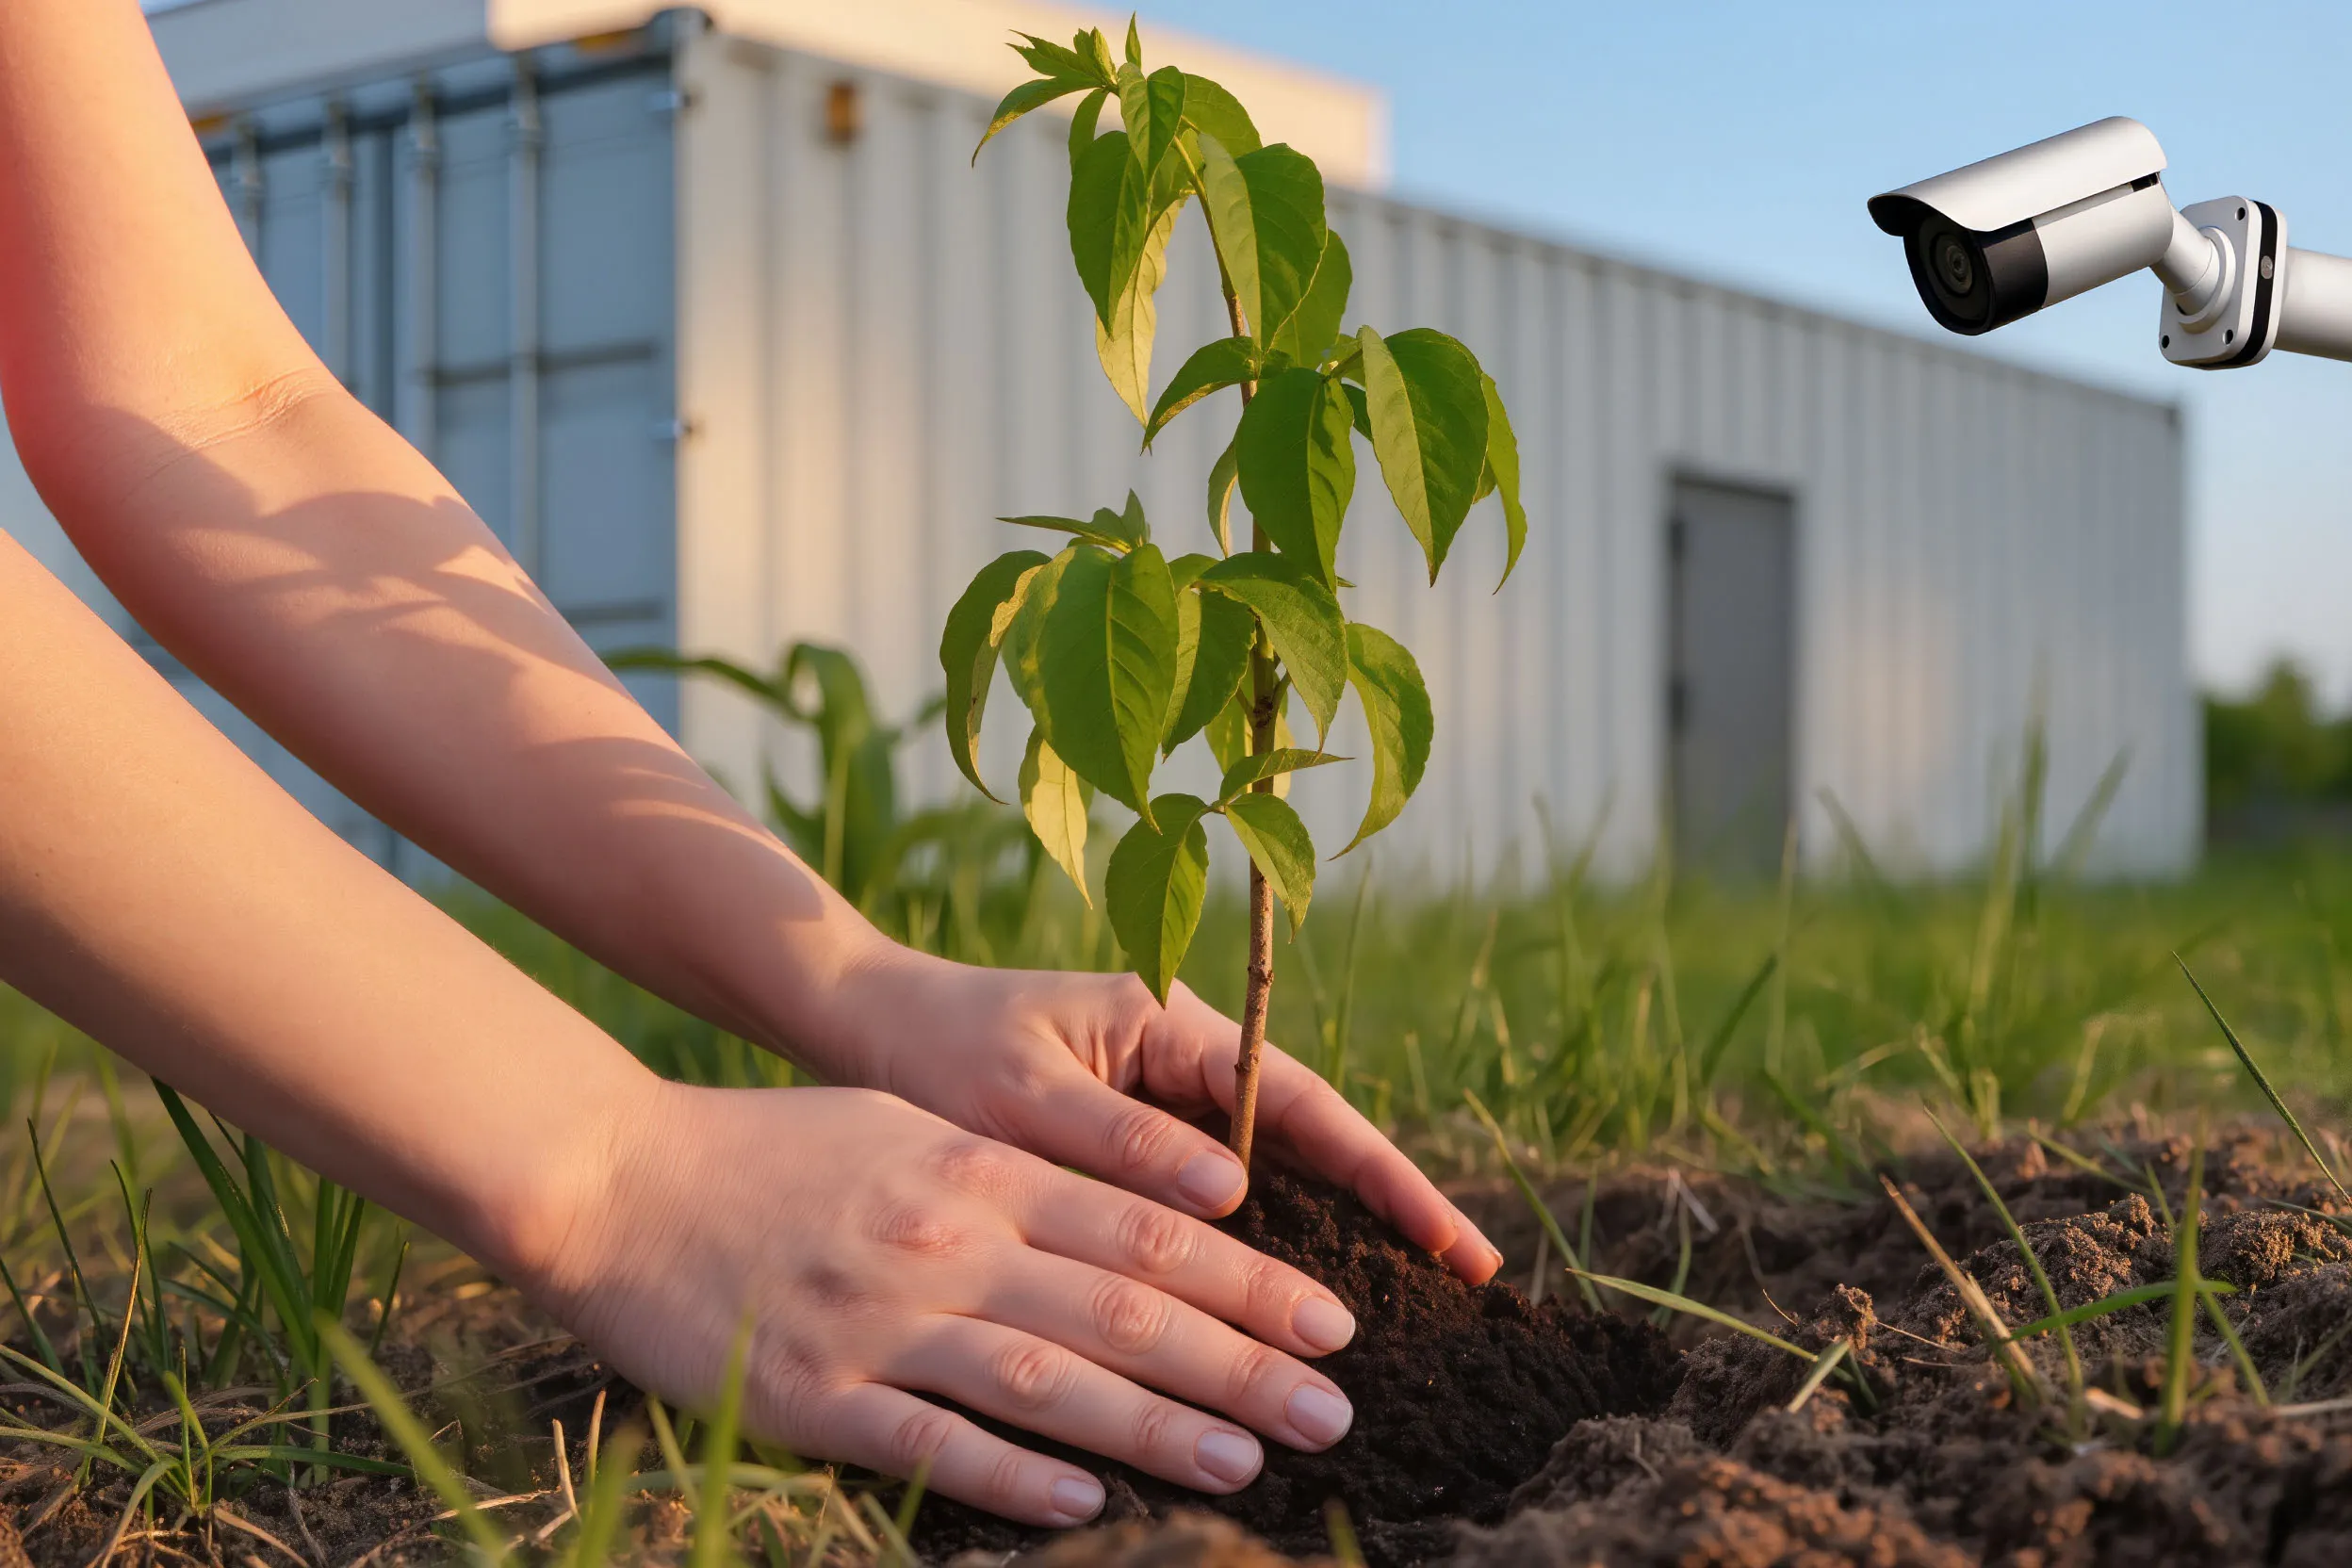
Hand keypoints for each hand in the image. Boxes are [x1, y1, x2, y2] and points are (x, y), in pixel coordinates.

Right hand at [531, 1081, 1365, 1524]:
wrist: (615, 1177)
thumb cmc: (769, 1152)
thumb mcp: (903, 1131)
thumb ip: (1009, 1175)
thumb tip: (1130, 1219)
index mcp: (972, 1168)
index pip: (1141, 1228)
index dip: (1244, 1277)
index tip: (1327, 1316)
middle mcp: (944, 1238)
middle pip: (1119, 1305)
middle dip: (1240, 1358)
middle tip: (1336, 1405)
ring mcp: (880, 1318)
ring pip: (1046, 1378)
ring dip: (1157, 1425)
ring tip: (1251, 1459)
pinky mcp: (814, 1394)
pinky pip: (929, 1443)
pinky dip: (1011, 1477)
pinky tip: (1087, 1506)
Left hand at [827, 950, 1502, 1281]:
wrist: (867, 1029)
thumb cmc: (936, 1052)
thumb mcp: (1019, 1094)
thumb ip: (1119, 1141)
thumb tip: (1235, 1194)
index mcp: (1170, 1024)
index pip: (1301, 1102)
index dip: (1378, 1171)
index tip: (1441, 1234)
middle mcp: (1184, 1061)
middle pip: (1312, 1137)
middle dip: (1387, 1202)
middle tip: (1471, 1274)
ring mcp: (1165, 1102)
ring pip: (1275, 1170)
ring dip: (1336, 1225)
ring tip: (1413, 1293)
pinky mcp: (1134, 1144)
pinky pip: (1217, 1196)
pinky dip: (1261, 1241)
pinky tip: (1293, 1297)